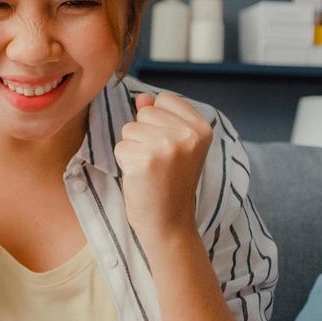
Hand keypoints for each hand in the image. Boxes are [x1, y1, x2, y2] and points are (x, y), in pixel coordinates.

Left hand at [114, 92, 212, 243]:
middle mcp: (188, 135)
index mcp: (201, 128)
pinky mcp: (146, 159)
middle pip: (144, 113)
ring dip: (133, 148)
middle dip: (143, 135)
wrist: (170, 223)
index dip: (158, 121)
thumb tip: (142, 97)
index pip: (164, 99)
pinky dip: (124, 162)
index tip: (168, 147)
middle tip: (158, 162)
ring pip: (129, 128)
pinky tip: (140, 177)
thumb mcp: (176, 146)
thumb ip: (160, 118)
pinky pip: (120, 146)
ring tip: (149, 169)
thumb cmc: (171, 184)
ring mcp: (167, 146)